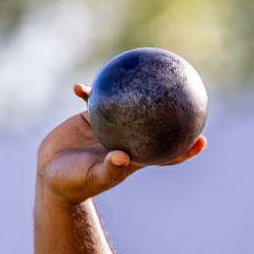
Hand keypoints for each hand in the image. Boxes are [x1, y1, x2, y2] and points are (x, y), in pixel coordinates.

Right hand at [36, 84, 205, 204]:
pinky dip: (88, 92)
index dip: (184, 149)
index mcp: (133, 158)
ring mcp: (108, 127)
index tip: (202, 141)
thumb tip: (123, 157)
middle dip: (170, 112)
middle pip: (154, 124)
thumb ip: (108, 169)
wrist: (51, 176)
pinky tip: (79, 87)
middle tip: (187, 95)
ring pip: (126, 105)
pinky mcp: (89, 117)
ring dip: (132, 89)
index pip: (165, 154)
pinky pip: (94, 99)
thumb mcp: (91, 177)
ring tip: (137, 70)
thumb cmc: (73, 183)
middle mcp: (125, 140)